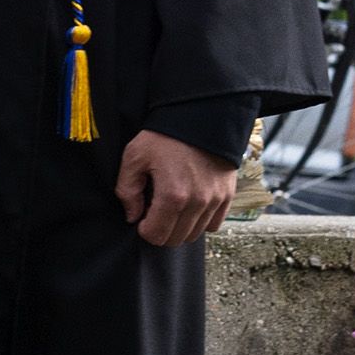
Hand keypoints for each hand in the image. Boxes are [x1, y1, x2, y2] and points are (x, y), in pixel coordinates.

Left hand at [116, 129, 238, 249]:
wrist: (201, 115)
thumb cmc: (165, 135)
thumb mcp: (134, 157)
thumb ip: (127, 191)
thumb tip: (132, 216)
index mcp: (173, 196)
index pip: (156, 235)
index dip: (144, 228)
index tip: (142, 215)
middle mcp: (197, 203)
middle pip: (175, 239)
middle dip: (161, 230)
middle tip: (155, 210)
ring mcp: (215, 200)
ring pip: (194, 234)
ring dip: (180, 226)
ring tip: (173, 205)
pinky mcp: (228, 195)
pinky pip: (213, 224)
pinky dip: (200, 220)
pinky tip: (190, 205)